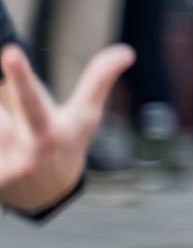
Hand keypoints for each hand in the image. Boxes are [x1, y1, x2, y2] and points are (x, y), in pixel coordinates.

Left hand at [0, 44, 131, 215]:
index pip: (31, 99)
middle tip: (14, 95)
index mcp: (47, 131)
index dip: (19, 76)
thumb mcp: (85, 117)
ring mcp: (3, 165)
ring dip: (2, 121)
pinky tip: (5, 149)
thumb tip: (126, 51)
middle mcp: (22, 149)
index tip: (10, 52)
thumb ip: (98, 80)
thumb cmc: (68, 145)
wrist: (46, 196)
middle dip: (1, 100)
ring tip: (12, 137)